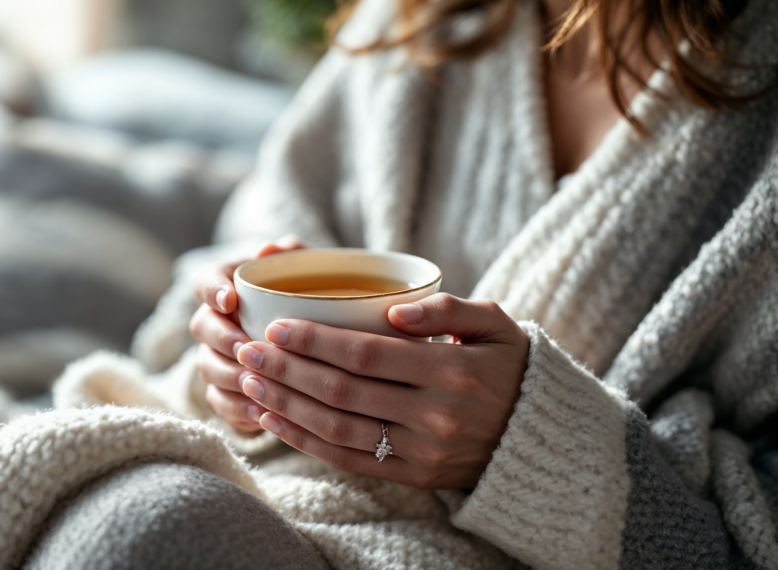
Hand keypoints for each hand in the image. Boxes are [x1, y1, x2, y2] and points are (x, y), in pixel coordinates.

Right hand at [190, 236, 304, 434]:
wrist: (311, 338)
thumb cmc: (304, 295)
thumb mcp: (304, 270)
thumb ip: (292, 254)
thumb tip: (274, 246)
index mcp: (225, 285)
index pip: (204, 282)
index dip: (212, 291)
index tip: (231, 300)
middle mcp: (213, 321)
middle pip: (201, 329)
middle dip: (222, 341)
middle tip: (246, 349)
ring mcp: (215, 358)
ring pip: (207, 369)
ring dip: (228, 378)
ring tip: (255, 385)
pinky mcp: (225, 391)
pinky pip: (220, 403)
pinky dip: (238, 410)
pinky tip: (261, 415)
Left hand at [234, 293, 527, 488]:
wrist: (537, 433)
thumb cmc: (507, 364)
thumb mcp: (495, 323)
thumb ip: (447, 308)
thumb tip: (394, 310)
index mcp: (450, 371)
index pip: (365, 355)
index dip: (314, 341)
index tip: (275, 326)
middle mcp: (434, 416)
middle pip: (342, 392)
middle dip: (287, 370)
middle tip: (247, 350)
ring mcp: (422, 452)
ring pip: (339, 430)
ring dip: (287, 406)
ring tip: (249, 383)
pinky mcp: (413, 476)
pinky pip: (350, 462)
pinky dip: (306, 442)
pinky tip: (274, 420)